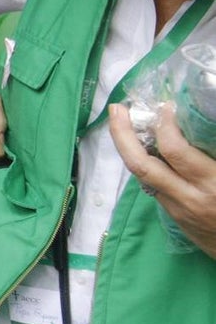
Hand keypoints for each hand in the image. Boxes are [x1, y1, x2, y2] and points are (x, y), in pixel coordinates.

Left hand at [109, 103, 215, 258]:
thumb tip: (203, 126)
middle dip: (122, 134)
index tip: (165, 106)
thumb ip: (213, 152)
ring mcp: (177, 209)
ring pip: (140, 175)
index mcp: (212, 185)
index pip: (175, 151)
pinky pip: (151, 185)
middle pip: (141, 164)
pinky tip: (141, 146)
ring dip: (126, 147)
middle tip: (117, 108)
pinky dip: (143, 162)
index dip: (165, 125)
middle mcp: (188, 198)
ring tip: (121, 121)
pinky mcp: (174, 217)